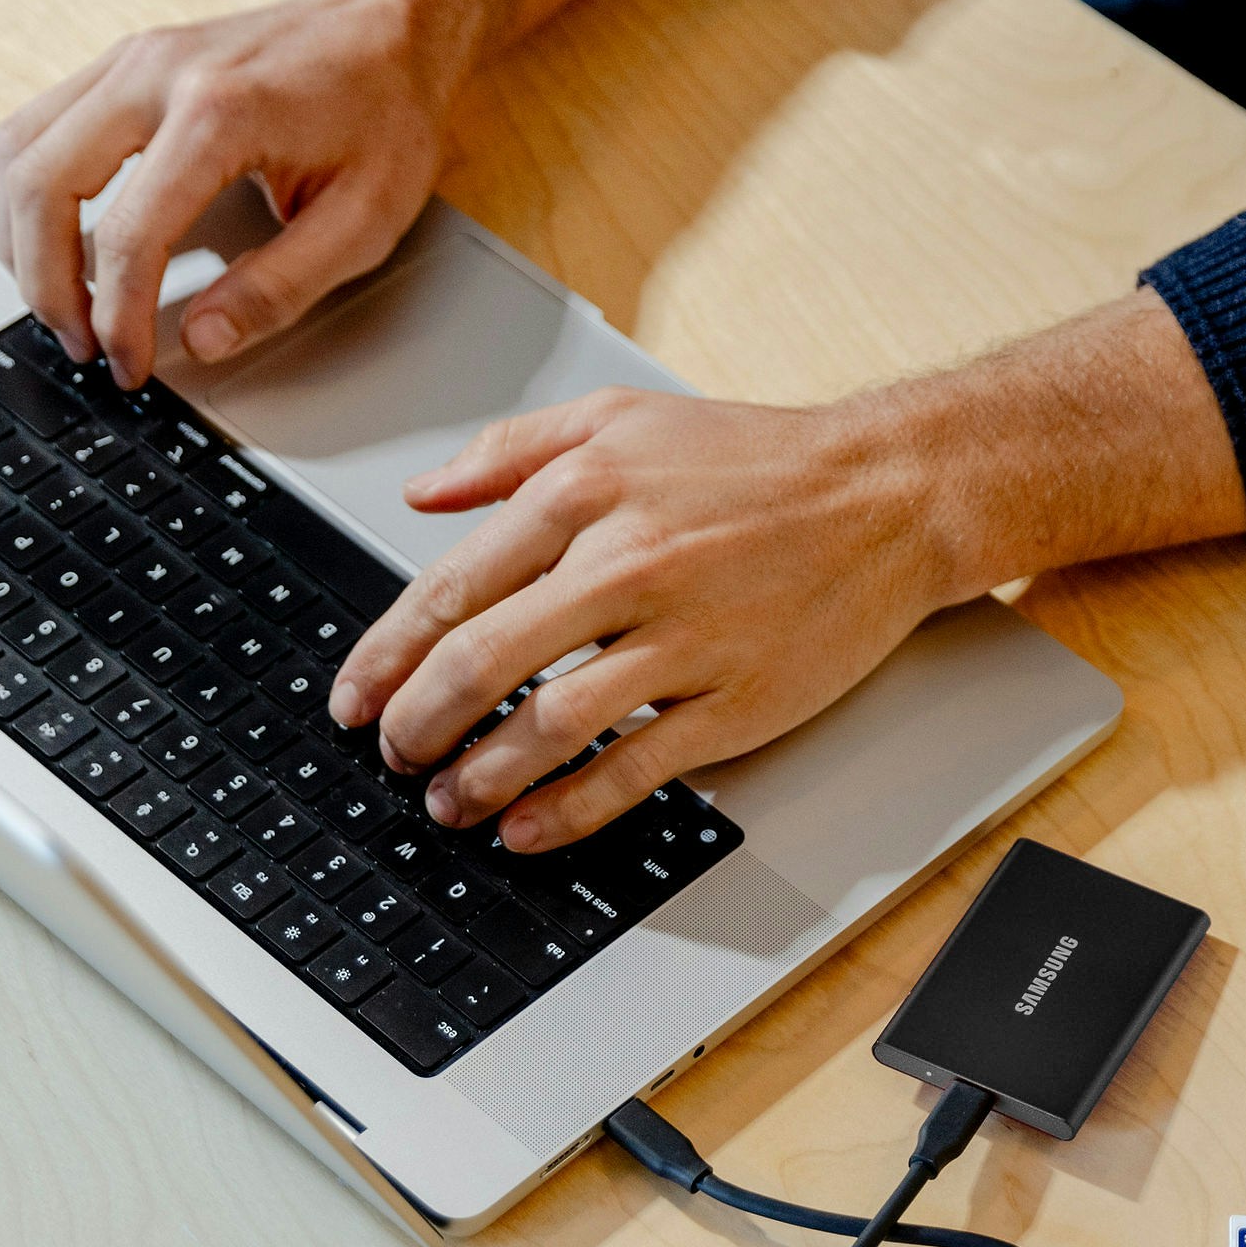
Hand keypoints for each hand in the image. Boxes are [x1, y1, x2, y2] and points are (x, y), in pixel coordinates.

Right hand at [0, 0, 674, 386]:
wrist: (382, 21)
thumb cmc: (382, 111)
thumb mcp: (364, 217)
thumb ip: (282, 287)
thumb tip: (205, 341)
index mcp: (219, 113)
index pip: (130, 236)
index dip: (119, 318)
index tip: (130, 365)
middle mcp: (156, 73)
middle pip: (43, 185)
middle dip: (47, 283)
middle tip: (80, 344)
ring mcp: (130, 58)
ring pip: (19, 150)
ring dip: (20, 238)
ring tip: (60, 302)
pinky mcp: (121, 62)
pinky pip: (35, 126)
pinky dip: (28, 191)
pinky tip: (52, 240)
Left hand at [329, 291, 1245, 848]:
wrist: (890, 495)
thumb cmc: (759, 462)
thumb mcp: (622, 418)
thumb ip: (510, 451)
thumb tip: (424, 495)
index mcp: (584, 494)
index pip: (451, 590)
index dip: (386, 656)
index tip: (355, 697)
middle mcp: (627, 565)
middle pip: (481, 665)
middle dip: (416, 725)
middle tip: (393, 756)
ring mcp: (683, 640)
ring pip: (548, 726)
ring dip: (480, 777)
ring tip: (448, 802)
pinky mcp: (733, 701)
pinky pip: (632, 769)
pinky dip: (567, 810)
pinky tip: (527, 828)